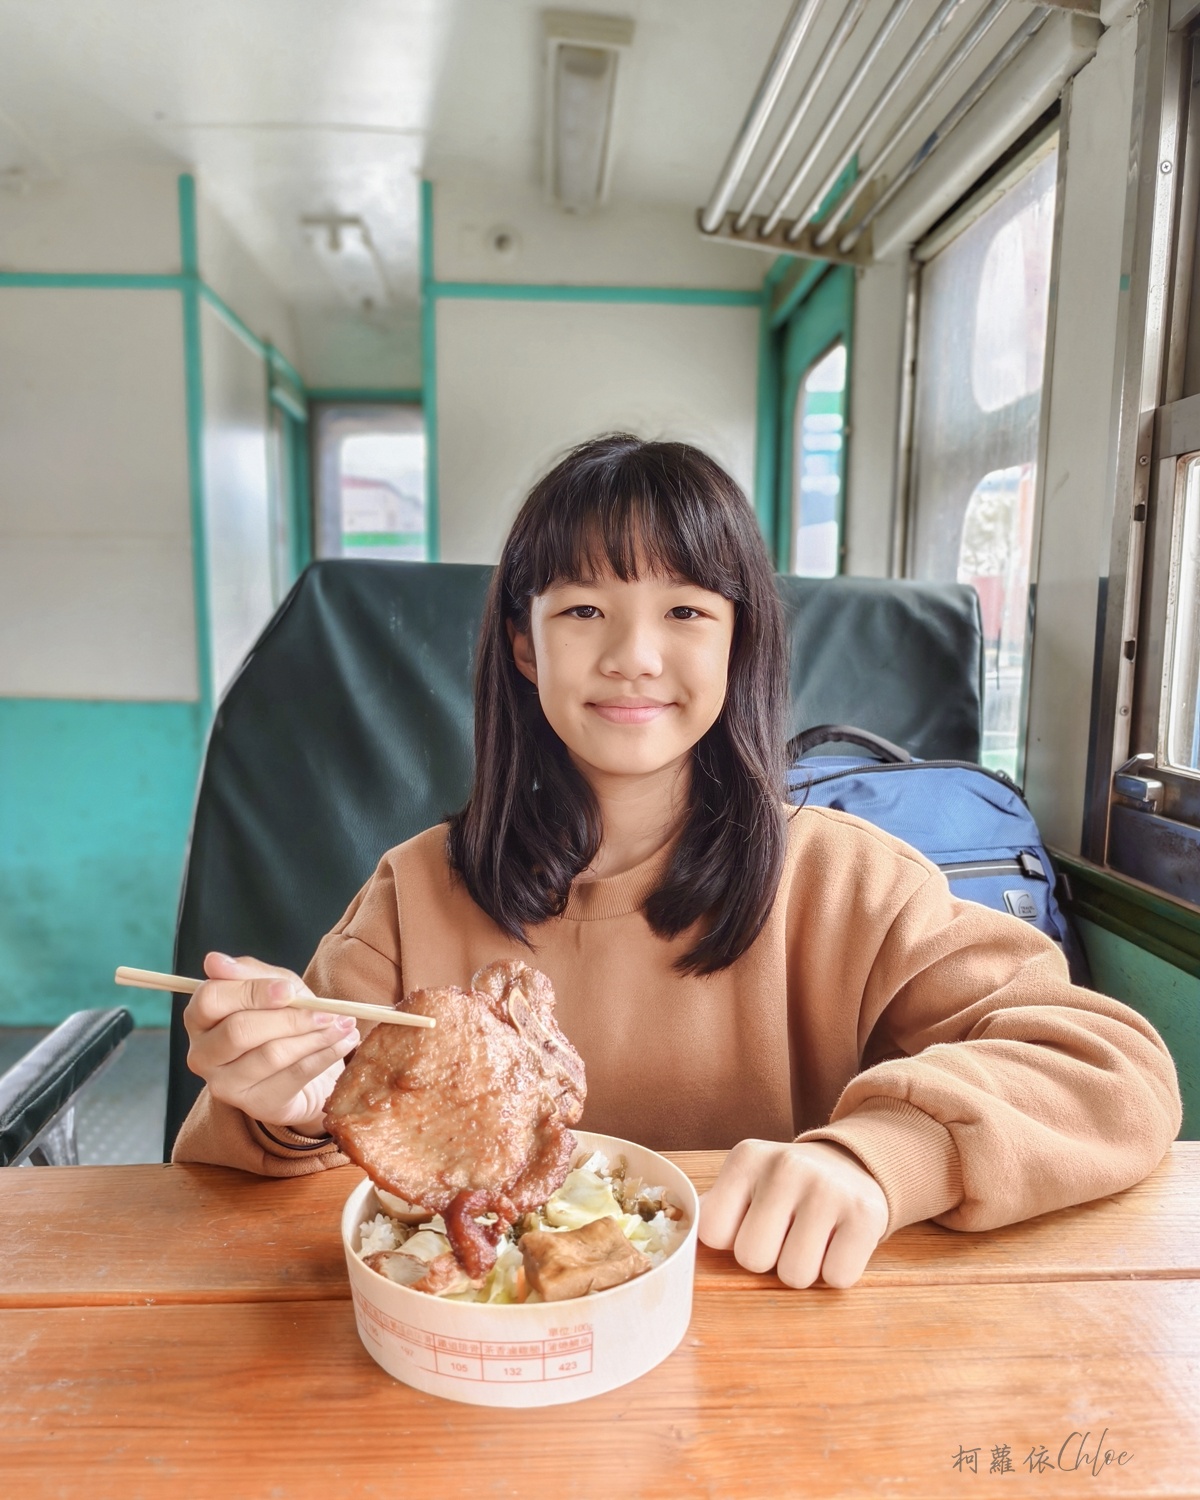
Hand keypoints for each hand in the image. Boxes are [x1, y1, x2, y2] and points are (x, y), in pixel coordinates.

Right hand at [183, 952, 359, 1136]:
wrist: (302, 1065)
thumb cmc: (281, 1017)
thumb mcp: (272, 985)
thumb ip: (249, 973)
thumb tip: (214, 961)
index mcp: (199, 1017)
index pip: (211, 999)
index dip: (252, 992)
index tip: (289, 990)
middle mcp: (202, 1054)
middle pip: (239, 1031)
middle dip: (290, 1018)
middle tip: (327, 1012)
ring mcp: (225, 1084)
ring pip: (271, 1055)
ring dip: (316, 1037)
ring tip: (344, 1024)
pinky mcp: (254, 1104)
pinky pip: (294, 1076)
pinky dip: (325, 1055)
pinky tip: (344, 1042)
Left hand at [698, 1139, 888, 1288]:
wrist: (853, 1165)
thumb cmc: (787, 1189)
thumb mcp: (746, 1182)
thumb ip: (716, 1210)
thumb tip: (681, 1248)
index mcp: (746, 1158)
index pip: (712, 1231)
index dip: (732, 1239)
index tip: (751, 1222)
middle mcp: (786, 1165)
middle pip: (752, 1258)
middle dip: (768, 1260)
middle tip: (785, 1235)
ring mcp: (828, 1187)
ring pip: (794, 1275)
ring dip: (802, 1269)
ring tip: (811, 1237)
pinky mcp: (866, 1213)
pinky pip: (837, 1277)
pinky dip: (836, 1272)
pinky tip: (837, 1241)